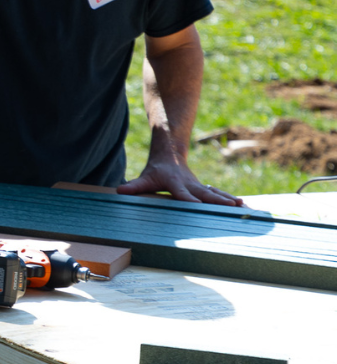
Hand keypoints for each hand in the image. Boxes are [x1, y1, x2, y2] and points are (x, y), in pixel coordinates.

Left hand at [119, 161, 242, 205]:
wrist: (169, 156)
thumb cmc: (155, 171)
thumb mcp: (144, 178)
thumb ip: (134, 186)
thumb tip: (120, 191)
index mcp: (175, 183)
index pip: (181, 193)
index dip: (188, 199)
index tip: (196, 205)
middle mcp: (190, 185)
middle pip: (205, 194)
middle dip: (218, 200)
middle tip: (231, 207)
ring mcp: (199, 186)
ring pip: (216, 193)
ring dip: (228, 200)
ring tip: (243, 207)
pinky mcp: (205, 189)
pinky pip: (219, 195)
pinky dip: (231, 200)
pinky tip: (244, 207)